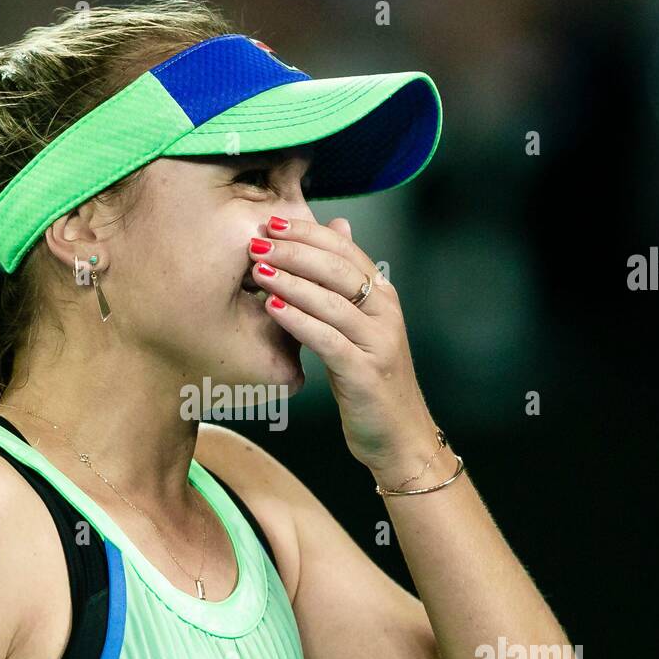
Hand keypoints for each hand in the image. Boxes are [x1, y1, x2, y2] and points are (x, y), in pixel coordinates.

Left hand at [248, 214, 439, 475]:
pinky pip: (327, 339)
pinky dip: (298, 320)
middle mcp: (385, 314)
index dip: (308, 233)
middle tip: (258, 241)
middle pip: (338, 269)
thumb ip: (346, 282)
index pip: (345, 251)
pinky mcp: (365, 373)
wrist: (400, 435)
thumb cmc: (371, 380)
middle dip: (295, 251)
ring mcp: (378, 343)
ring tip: (257, 269)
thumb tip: (338, 227)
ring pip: (332, 301)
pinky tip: (272, 308)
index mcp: (384, 297)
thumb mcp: (361, 325)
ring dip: (291, 281)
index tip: (272, 222)